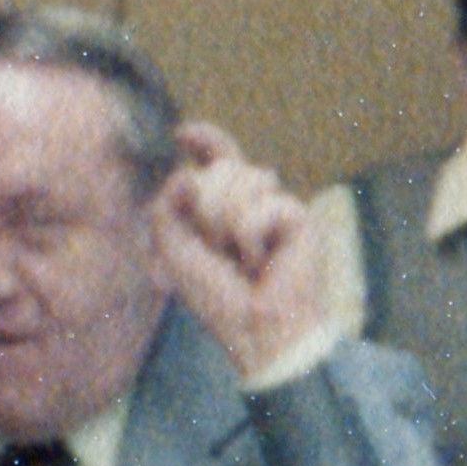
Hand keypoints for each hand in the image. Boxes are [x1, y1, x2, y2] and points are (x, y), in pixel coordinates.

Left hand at [147, 123, 330, 375]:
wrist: (256, 330)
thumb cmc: (218, 299)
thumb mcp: (174, 250)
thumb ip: (166, 207)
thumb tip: (187, 172)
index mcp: (228, 209)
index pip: (219, 161)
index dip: (205, 140)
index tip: (181, 135)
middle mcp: (257, 204)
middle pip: (225, 167)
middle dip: (208, 204)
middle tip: (218, 248)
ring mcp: (280, 208)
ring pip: (244, 180)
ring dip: (229, 224)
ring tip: (243, 260)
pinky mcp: (300, 217)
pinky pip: (262, 206)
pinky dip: (252, 238)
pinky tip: (263, 263)